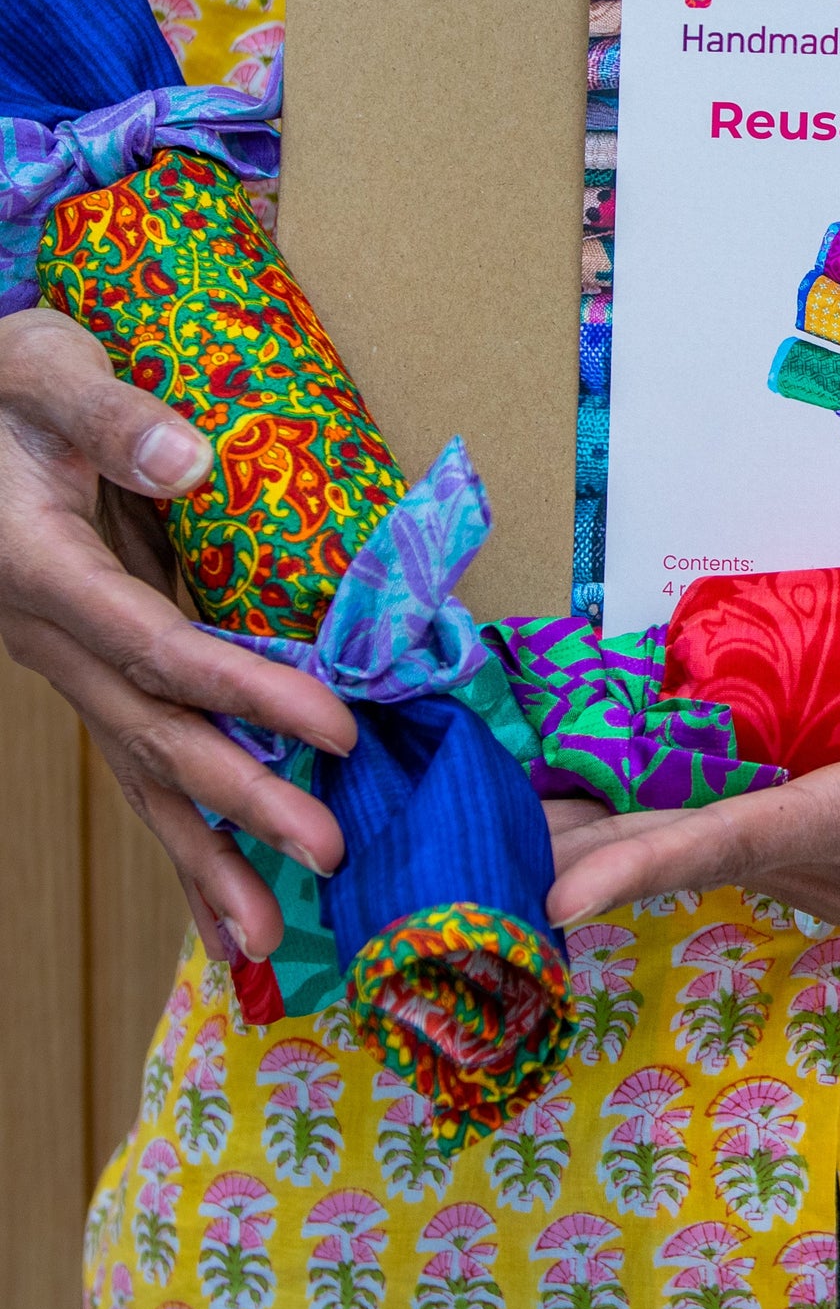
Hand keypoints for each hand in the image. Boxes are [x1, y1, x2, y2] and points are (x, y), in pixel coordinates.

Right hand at [0, 308, 355, 962]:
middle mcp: (54, 638)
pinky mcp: (95, 674)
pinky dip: (186, 836)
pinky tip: (226, 907)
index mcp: (46, 569)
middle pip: (156, 734)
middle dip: (243, 799)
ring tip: (261, 940)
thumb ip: (107, 414)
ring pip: (141, 775)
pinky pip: (142, 765)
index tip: (337, 727)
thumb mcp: (43, 368)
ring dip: (204, 856)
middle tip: (330, 850)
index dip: (248, 691)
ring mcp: (70, 667)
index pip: (160, 645)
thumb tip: (188, 455)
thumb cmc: (3, 387)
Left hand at [543, 717, 839, 1031]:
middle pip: (691, 855)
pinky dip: (668, 844)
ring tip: (516, 823)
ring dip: (611, 846)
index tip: (559, 895)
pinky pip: (736, 857)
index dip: (650, 858)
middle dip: (586, 851)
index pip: (742, 842)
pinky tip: (627, 828)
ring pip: (704, 858)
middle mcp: (834, 864)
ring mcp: (834, 878)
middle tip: (473, 845)